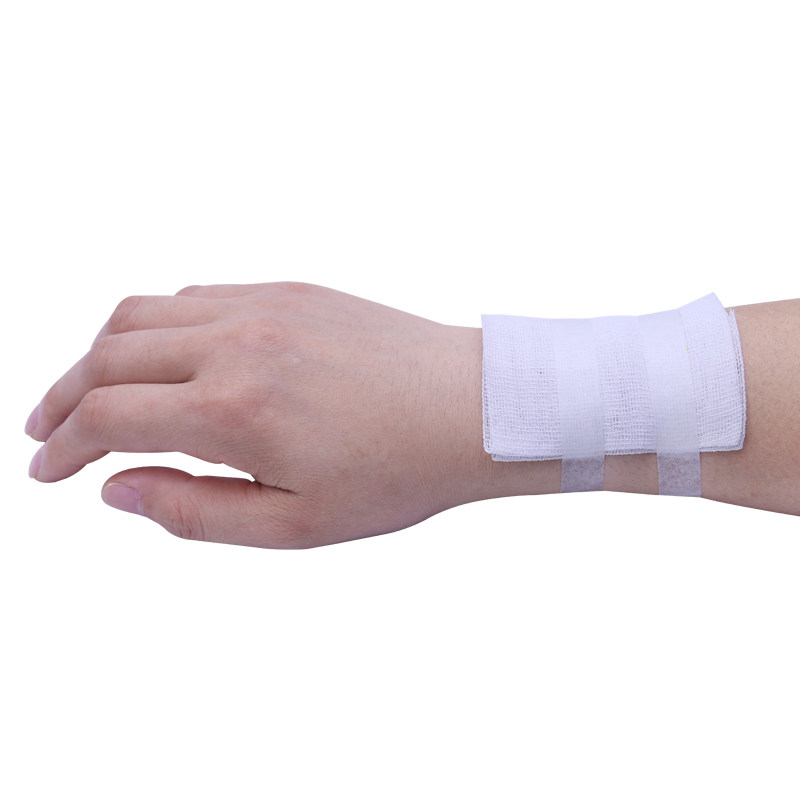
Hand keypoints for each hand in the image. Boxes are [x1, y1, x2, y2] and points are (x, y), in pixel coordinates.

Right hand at [26, 282, 490, 547]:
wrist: (472, 410)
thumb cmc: (397, 474)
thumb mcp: (294, 525)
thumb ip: (193, 512)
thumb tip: (117, 491)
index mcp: (235, 410)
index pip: (107, 418)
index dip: (63, 446)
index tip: (48, 468)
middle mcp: (237, 343)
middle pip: (107, 356)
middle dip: (63, 396)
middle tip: (48, 430)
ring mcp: (262, 305)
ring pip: (142, 313)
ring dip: (102, 354)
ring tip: (93, 391)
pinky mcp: (288, 289)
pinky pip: (196, 294)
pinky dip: (157, 323)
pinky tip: (163, 357)